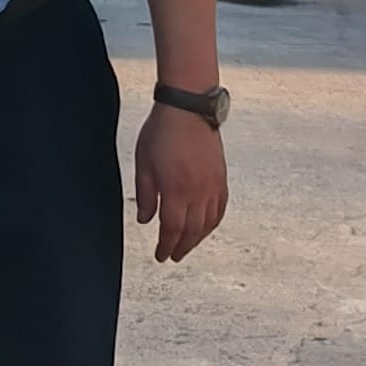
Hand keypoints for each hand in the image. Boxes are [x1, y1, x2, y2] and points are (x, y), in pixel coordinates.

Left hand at [135, 104, 227, 262]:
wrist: (188, 109)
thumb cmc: (162, 132)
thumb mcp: (143, 163)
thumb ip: (146, 195)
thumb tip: (146, 220)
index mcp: (176, 189)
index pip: (173, 229)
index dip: (166, 246)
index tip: (161, 255)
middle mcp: (198, 192)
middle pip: (192, 231)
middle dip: (182, 247)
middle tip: (173, 256)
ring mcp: (213, 186)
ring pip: (208, 223)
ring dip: (197, 239)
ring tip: (187, 246)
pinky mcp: (221, 178)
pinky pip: (220, 209)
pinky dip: (212, 223)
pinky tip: (205, 227)